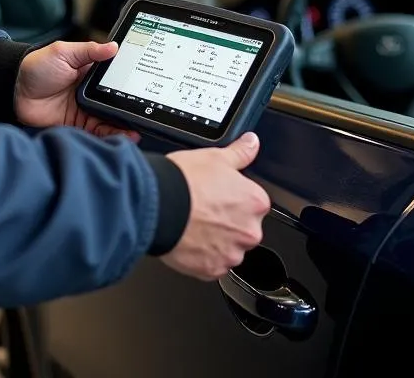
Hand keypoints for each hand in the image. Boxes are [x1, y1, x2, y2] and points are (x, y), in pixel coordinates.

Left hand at [15, 40, 138, 139]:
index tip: (144, 90)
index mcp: (90, 73)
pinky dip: (108, 136)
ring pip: (109, 120)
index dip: (130, 86)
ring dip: (123, 126)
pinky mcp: (76, 126)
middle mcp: (91, 93)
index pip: (116, 80)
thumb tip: (113, 46)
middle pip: (115, 103)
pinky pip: (96, 133)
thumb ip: (89, 50)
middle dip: (130, 110)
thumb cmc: (36, 67)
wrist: (13, 90)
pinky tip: (119, 138)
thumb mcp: (64, 53)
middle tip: (144, 115)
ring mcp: (84, 111)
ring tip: (136, 130)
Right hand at [161, 132, 270, 280]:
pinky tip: (189, 239)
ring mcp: (231, 253)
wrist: (158, 206)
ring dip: (216, 240)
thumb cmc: (185, 182)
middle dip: (228, 221)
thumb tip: (252, 142)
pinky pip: (212, 264)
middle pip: (244, 227)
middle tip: (204, 208)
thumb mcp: (215, 156)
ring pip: (228, 247)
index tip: (219, 194)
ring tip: (194, 224)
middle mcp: (249, 231)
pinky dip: (202, 256)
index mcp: (255, 202)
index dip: (234, 196)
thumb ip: (240, 152)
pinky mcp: (212, 270)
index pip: (253, 201)